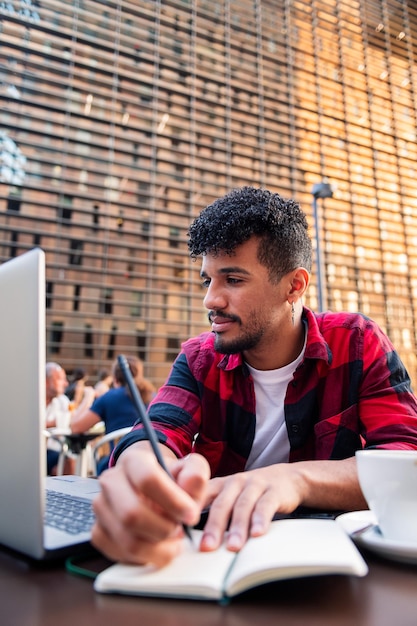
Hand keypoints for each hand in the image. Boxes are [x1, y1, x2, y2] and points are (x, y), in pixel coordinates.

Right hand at [91, 446, 209, 565]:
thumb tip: (189, 486)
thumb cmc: (171, 480)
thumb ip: (195, 474)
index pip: (147, 480)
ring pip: (128, 540)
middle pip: (132, 514)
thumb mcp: (189, 470)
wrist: (152, 488)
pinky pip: (121, 554)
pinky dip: (146, 557)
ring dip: (158, 548)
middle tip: (180, 531)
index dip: (173, 501)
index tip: (191, 514)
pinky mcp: (98, 532)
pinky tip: (157, 546)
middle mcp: (111, 482)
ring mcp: (101, 508)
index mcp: (132, 461)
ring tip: (173, 541)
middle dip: (163, 529)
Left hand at [200, 457, 363, 552]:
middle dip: (213, 526)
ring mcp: (255, 485)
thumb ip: (213, 509)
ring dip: (237, 528)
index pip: (202, 496)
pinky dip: (261, 519)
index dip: (191, 511)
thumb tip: (190, 537)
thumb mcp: (231, 495)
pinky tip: (258, 533)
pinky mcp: (274, 491)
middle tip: (207, 547)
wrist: (288, 478)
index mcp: (221, 484)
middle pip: (222, 504)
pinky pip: (266, 505)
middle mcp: (236, 482)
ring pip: (243, 506)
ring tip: (233, 547)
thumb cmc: (253, 492)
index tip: (182, 530)